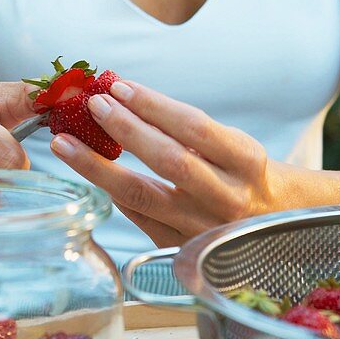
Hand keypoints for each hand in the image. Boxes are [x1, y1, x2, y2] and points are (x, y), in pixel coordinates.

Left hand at [50, 80, 275, 246]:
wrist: (274, 223)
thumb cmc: (242, 174)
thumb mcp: (232, 145)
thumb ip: (186, 129)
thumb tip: (121, 96)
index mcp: (246, 162)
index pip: (194, 127)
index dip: (153, 105)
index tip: (118, 85)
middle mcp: (228, 198)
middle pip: (168, 161)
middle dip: (125, 130)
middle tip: (91, 106)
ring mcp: (203, 229)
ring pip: (143, 196)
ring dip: (98, 167)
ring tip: (66, 143)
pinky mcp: (182, 252)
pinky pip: (138, 219)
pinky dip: (111, 193)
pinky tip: (89, 173)